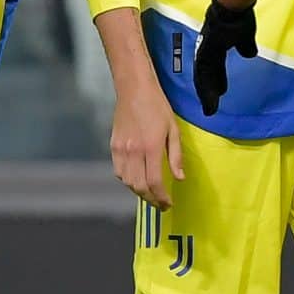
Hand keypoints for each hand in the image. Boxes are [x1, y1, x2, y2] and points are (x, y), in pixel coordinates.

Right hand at [110, 79, 183, 208]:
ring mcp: (121, 149)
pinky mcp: (113, 146)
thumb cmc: (157, 106)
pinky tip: (137, 179)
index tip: (168, 204)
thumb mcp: (174, 129)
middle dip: (151, 199)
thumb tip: (180, 178)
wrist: (134, 89)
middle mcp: (133, 151)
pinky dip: (127, 180)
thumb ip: (176, 156)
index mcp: (151, 147)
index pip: (154, 182)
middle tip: (160, 204)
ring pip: (127, 181)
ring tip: (150, 193)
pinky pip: (118, 171)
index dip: (161, 197)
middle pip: (139, 186)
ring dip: (139, 192)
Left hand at [192, 0, 257, 116]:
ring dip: (206, 94)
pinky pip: (204, 72)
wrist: (234, 5)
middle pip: (205, 75)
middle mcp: (207, 49)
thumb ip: (245, 46)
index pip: (212, 67)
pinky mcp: (207, 50)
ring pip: (203, 76)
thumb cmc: (240, 16)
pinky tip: (212, 96)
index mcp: (215, 46)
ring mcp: (205, 49)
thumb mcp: (245, 36)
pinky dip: (207, 85)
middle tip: (210, 109)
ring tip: (210, 109)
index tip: (219, 94)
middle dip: (207, 92)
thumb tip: (249, 54)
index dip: (214, 82)